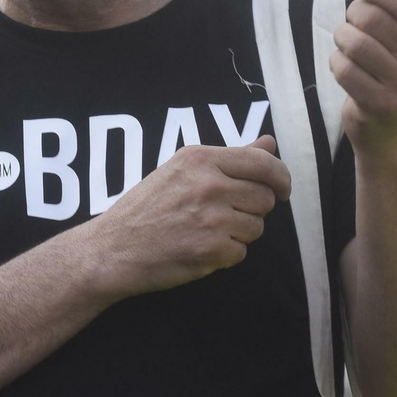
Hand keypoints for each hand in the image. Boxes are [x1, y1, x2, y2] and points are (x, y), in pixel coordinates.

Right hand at [88, 137, 290, 297]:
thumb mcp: (182, 170)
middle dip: (253, 208)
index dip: (280, 177)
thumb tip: (269, 142)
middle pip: (265, 198)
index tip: (282, 189)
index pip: (263, 162)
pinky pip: (241, 253)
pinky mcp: (211, 251)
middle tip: (226, 214)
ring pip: (257, 227)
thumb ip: (232, 157)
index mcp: (202, 159)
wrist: (114, 248)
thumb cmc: (147, 207)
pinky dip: (225, 255)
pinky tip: (200, 248)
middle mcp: (210, 185)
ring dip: (239, 233)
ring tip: (207, 230)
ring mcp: (212, 219)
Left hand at [330, 0, 396, 151]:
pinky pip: (343, 67)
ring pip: (354, 41)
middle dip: (353, 14)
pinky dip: (337, 62)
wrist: (393, 127)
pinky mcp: (380, 104)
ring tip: (348, 45)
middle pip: (372, 18)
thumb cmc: (395, 67)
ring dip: (342, 38)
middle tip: (353, 21)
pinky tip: (346, 68)